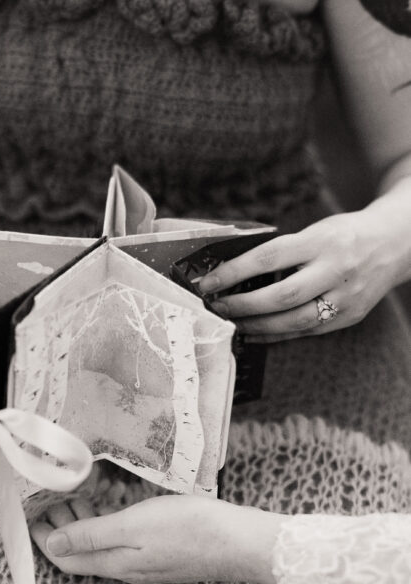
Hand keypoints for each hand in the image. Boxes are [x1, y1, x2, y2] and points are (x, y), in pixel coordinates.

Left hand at [30, 493, 283, 583]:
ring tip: (76, 496)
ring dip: (85, 523)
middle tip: (50, 499)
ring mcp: (147, 563)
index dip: (44, 540)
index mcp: (116, 564)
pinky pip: (124, 542)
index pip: (66, 560)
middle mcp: (127, 568)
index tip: (32, 515)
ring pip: (103, 546)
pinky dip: (110, 523)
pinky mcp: (164, 553)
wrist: (242, 542)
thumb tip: (52, 545)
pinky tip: (114, 503)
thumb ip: (91, 535)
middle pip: (82, 554)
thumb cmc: (190, 529)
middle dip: (61, 528)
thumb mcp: (133, 525)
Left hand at [197, 209, 401, 340]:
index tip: (208, 283)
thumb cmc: (345, 235)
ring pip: (294, 322)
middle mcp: (337, 270)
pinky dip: (275, 336)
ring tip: (232, 323)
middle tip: (216, 308)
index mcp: (323, 240)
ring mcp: (346, 297)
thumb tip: (234, 273)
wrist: (396, 243)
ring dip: (256, 326)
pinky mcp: (349, 317)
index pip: (269, 258)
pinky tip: (253, 334)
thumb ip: (283, 251)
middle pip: (282, 296)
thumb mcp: (316, 231)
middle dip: (242, 306)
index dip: (234, 273)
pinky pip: (306, 332)